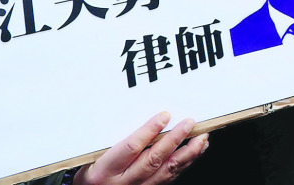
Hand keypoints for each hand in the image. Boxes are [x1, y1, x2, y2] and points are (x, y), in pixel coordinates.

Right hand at [74, 113, 206, 184]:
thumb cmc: (91, 175)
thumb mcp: (94, 157)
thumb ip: (115, 140)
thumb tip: (143, 118)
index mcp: (105, 170)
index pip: (130, 148)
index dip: (149, 131)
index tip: (164, 115)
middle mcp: (123, 182)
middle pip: (153, 160)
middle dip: (174, 140)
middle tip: (189, 123)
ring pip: (167, 171)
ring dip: (187, 153)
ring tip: (201, 137)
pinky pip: (170, 177)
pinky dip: (186, 163)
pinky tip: (196, 151)